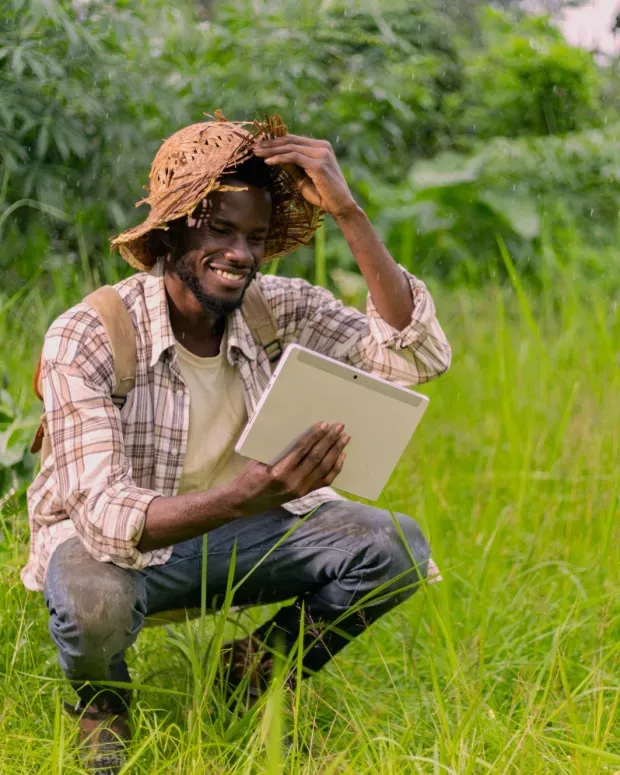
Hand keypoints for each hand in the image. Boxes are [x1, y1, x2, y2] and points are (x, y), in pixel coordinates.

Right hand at [230, 422, 349, 516]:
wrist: (245, 502)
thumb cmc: (249, 476)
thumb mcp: (259, 460)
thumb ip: (279, 450)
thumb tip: (297, 432)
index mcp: (278, 472)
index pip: (301, 450)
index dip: (314, 436)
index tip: (324, 424)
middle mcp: (292, 482)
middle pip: (316, 458)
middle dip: (330, 441)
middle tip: (340, 427)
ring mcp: (300, 490)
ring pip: (324, 469)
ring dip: (336, 451)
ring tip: (344, 438)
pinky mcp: (304, 494)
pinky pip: (325, 480)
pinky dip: (335, 467)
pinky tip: (341, 456)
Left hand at [254, 135, 357, 218]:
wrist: (341, 207)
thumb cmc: (323, 195)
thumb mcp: (303, 179)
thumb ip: (292, 167)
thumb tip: (274, 157)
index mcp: (321, 147)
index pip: (294, 140)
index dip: (275, 142)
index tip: (260, 146)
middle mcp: (322, 146)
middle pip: (290, 141)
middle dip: (270, 144)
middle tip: (254, 148)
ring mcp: (321, 154)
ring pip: (290, 147)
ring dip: (271, 150)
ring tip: (257, 154)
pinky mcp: (318, 164)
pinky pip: (294, 157)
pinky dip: (279, 159)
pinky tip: (268, 162)